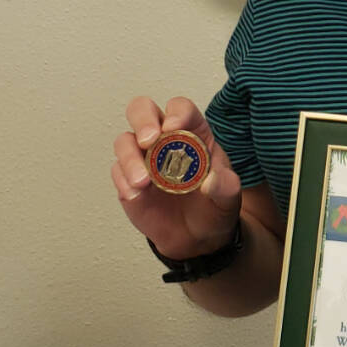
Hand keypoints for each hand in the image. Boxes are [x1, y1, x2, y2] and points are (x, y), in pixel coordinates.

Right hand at [111, 96, 243, 259]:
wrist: (197, 238)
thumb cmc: (213, 205)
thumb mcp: (229, 196)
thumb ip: (225, 186)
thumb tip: (210, 182)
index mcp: (192, 132)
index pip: (180, 109)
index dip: (176, 112)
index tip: (173, 127)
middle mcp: (164, 139)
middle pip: (143, 110)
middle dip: (143, 120)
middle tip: (149, 140)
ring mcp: (143, 158)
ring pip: (125, 141)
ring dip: (130, 157)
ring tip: (143, 181)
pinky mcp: (128, 179)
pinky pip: (118, 171)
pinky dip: (124, 181)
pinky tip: (136, 195)